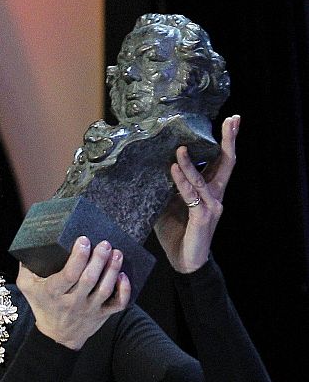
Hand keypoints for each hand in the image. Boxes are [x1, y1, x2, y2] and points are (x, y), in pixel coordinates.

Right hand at [17, 237, 130, 349]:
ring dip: (112, 270)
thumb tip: (30, 244)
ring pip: (104, 289)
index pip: (68, 275)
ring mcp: (89, 309)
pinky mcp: (102, 314)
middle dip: (99, 259)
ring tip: (117, 253)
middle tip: (105, 244)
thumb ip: (26, 267)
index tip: (84, 241)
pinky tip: (124, 276)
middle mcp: (72, 302)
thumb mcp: (27, 287)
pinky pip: (117, 305)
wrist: (56, 337)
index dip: (78, 257)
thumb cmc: (43, 306)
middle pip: (89, 279)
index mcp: (54, 292)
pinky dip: (124, 291)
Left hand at [154, 114, 239, 272]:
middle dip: (228, 140)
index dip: (227, 141)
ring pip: (203, 178)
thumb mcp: (169, 204)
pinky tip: (173, 169)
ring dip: (189, 162)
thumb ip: (167, 187)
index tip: (231, 121)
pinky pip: (191, 195)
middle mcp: (216, 196)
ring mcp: (211, 206)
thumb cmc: (177, 233)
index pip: (221, 161)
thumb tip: (150, 168)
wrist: (185, 262)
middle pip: (226, 163)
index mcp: (211, 191)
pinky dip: (181, 181)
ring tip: (180, 148)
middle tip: (231, 119)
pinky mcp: (202, 217)